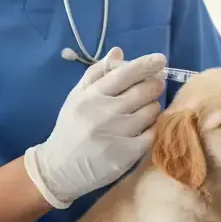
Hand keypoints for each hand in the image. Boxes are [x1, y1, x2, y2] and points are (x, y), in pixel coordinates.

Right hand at [23, 47, 166, 208]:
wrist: (59, 169)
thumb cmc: (71, 128)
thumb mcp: (76, 97)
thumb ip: (97, 73)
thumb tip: (119, 51)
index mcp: (91, 97)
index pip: (125, 74)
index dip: (146, 65)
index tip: (161, 59)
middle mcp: (105, 113)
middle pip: (144, 90)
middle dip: (154, 85)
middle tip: (154, 86)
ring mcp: (117, 134)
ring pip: (151, 111)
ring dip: (152, 107)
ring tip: (140, 111)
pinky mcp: (128, 153)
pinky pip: (152, 132)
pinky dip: (151, 128)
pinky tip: (140, 129)